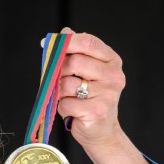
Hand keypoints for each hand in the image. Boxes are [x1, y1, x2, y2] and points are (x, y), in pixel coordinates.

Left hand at [56, 27, 125, 148]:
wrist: (102, 131)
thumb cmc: (90, 99)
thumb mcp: (86, 73)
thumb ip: (76, 52)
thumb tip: (64, 32)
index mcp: (112, 62)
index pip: (89, 42)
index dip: (67, 41)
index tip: (49, 44)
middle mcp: (113, 76)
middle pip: (74, 62)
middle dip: (59, 71)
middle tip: (59, 80)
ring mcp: (107, 94)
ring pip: (67, 84)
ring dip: (60, 92)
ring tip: (69, 98)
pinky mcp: (96, 112)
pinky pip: (66, 104)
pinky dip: (62, 108)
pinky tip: (72, 111)